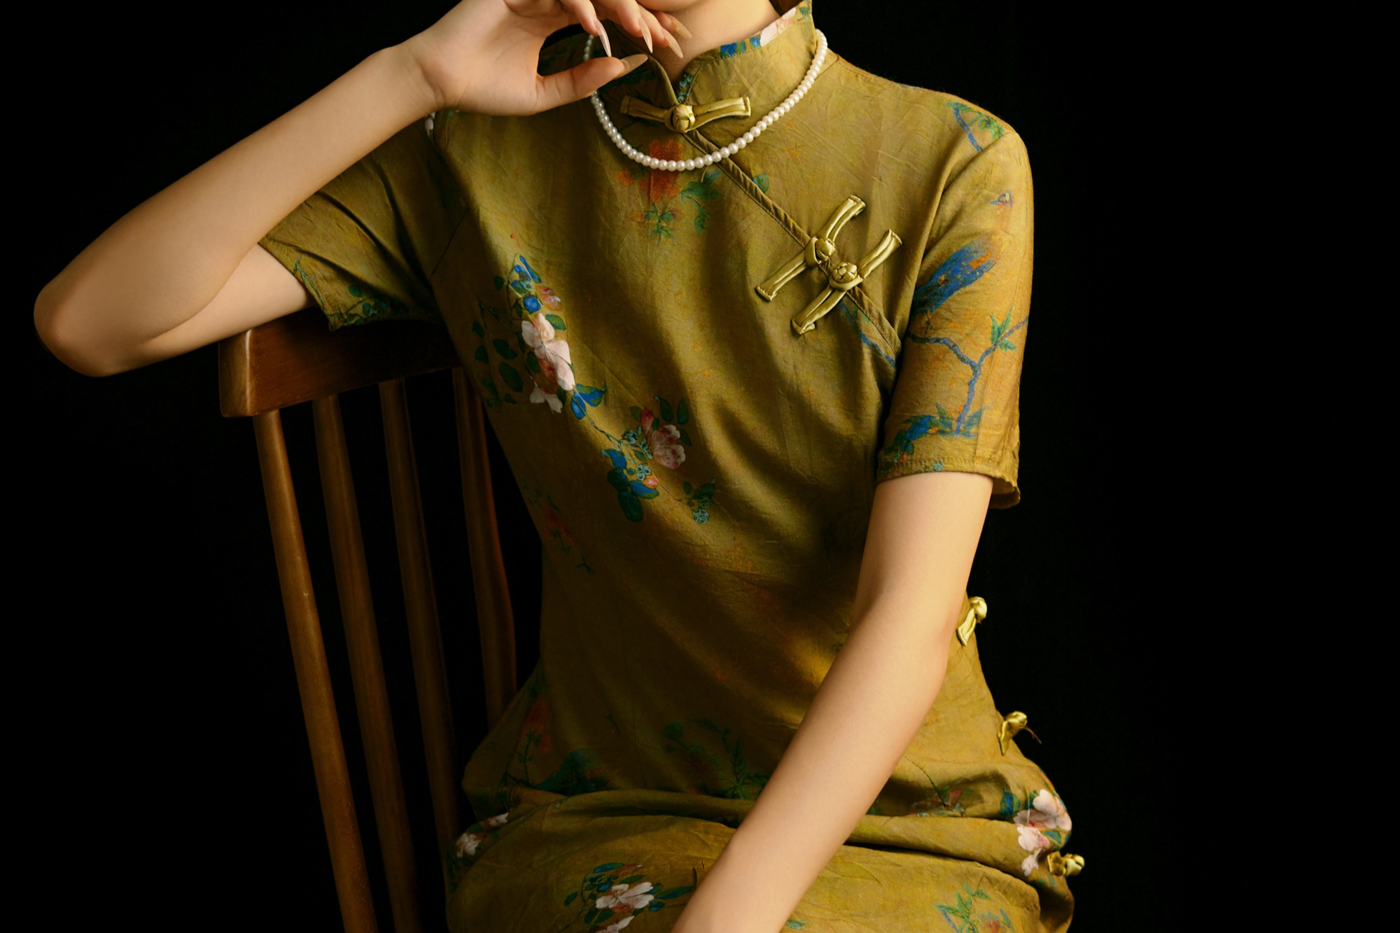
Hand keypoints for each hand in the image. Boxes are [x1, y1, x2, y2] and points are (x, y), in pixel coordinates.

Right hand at [407, 0, 684, 115]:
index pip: (605, 11)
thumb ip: (583, 80)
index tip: (664, 45)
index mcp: (552, 18)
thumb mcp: (545, 94)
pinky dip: (579, 3)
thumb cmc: (482, 87)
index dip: (637, 24)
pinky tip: (592, 27)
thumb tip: (625, 67)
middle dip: (638, 12)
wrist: (440, 82)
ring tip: (637, 28)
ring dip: (617, 4)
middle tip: (662, 35)